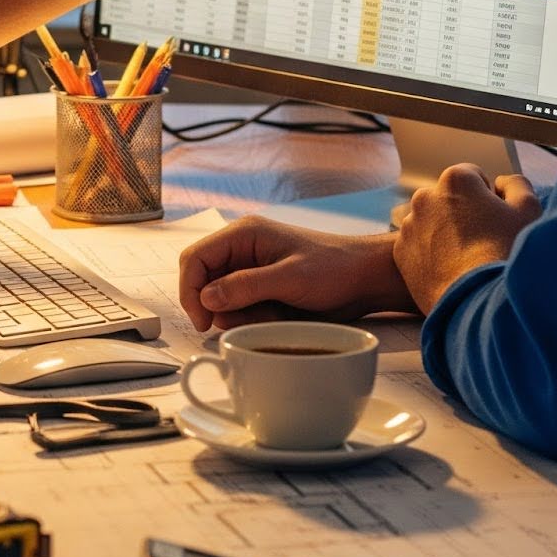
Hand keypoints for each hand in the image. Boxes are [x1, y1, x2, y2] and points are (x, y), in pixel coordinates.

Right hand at [178, 217, 414, 329]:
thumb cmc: (335, 270)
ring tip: (271, 317)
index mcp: (243, 234)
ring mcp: (250, 269)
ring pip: (219, 299)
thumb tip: (206, 298)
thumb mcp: (290, 278)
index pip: (195, 258)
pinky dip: (250, 319)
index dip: (190, 290)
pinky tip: (276, 318)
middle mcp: (241, 249)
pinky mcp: (260, 287)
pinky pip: (239, 308)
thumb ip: (246, 286)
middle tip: (244, 322)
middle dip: (218, 307)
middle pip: (203, 281)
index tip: (202, 321)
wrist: (366, 279)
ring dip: (238, 316)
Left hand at [391, 166, 542, 311]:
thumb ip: (516, 185)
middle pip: (449, 199)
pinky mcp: (400, 252)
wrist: (479, 301)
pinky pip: (418, 247)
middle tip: (483, 241)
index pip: (473, 177)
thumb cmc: (507, 254)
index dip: (488, 198)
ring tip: (467, 259)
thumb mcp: (528, 211)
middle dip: (463, 213)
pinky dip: (430, 254)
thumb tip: (501, 182)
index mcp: (455, 179)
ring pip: (431, 223)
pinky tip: (451, 270)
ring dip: (445, 233)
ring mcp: (409, 224)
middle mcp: (425, 196)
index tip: (496, 219)